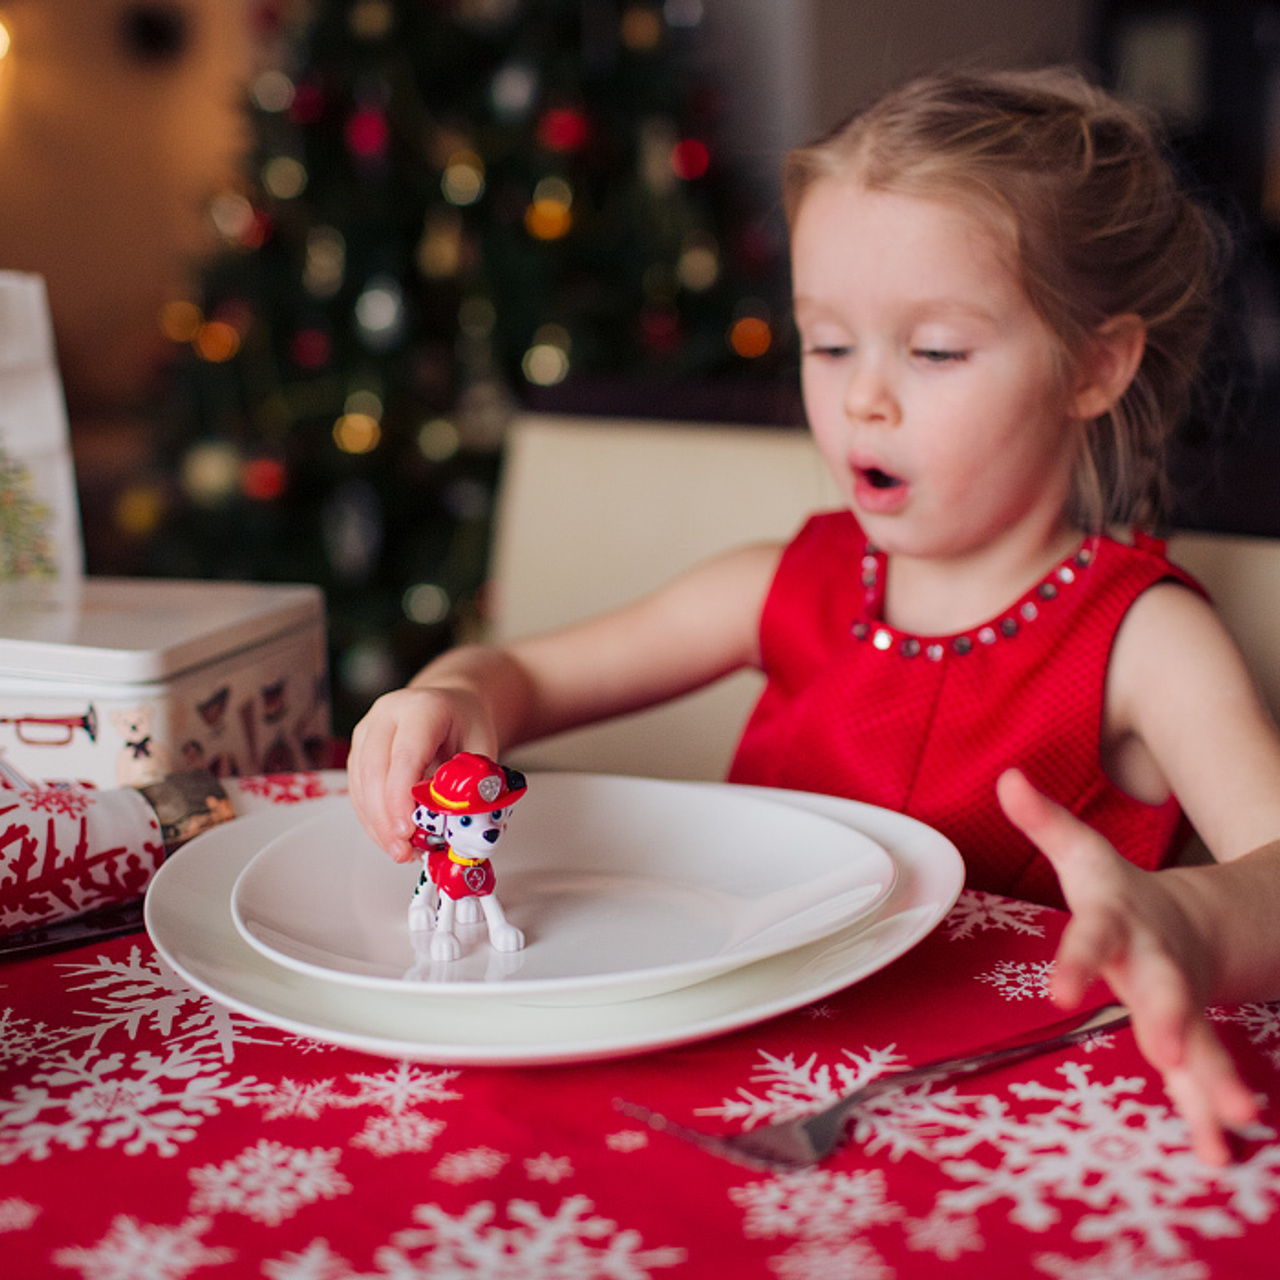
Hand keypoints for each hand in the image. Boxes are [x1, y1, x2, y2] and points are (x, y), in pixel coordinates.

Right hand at [347, 685, 496, 862]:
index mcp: (423, 708)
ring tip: (400, 851)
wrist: (452, 706)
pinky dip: (372, 818)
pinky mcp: (359, 751)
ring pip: (360, 783)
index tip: (407, 830)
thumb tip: (458, 829)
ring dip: (377, 823)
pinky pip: (357, 790)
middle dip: (385, 817)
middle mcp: (388, 715)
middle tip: (402, 849)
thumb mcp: (482, 750)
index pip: (406, 754)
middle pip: (374, 770)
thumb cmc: (466, 725)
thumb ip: (472, 786)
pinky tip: (390, 837)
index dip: (402, 796)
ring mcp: (368, 731)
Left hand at [997, 768, 1258, 1164]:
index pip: (1092, 938)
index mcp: (1120, 922)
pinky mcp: (1189, 1036)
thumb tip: (1007, 777)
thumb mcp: (1083, 853)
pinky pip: (1198, 1079)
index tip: (1058, 992)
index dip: (1076, 963)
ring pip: (1198, 1041)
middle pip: (1164, 992)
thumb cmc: (1121, 891)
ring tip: (1235, 1118)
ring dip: (1213, 1079)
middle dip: (1169, 1021)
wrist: (1196, 920)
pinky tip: (1216, 1153)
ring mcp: (1179, 1003)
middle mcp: (1156, 964)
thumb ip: (1045, 821)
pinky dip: (1206, 1113)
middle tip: (1168, 1053)